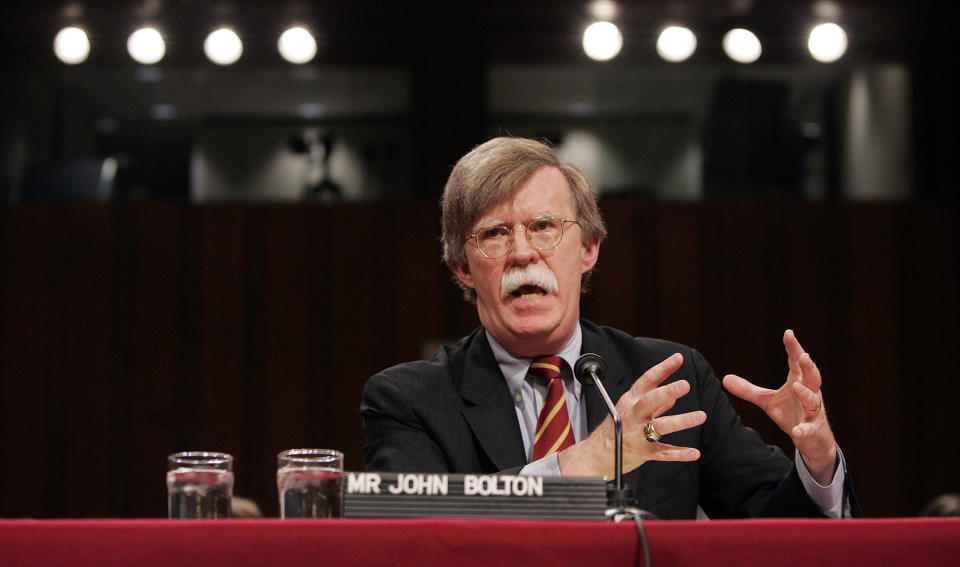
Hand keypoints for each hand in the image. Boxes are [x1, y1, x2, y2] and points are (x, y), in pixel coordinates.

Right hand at [559, 353, 705, 478]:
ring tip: (700, 416)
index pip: (647, 380)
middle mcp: (633, 415)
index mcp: (630, 401)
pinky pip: (662, 452)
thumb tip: (672, 397)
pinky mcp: (642, 452)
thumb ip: (654, 405)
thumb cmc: (613, 430)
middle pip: (650, 401)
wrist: (595, 455)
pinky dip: (679, 453)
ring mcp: (636, 434)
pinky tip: (694, 452)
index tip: (678, 358)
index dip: (663, 368)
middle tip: (685, 385)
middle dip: (667, 392)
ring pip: (659, 426)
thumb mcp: (629, 411)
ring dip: (681, 421)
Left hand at [722, 330, 837, 483]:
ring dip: (805, 394)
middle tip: (803, 355)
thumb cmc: (792, 414)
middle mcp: (810, 393)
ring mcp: (814, 412)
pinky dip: (803, 430)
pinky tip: (797, 431)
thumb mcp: (768, 402)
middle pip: (812, 377)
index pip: (796, 363)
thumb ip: (749, 390)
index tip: (788, 333)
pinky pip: (809, 429)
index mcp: (798, 382)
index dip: (793, 348)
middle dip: (808, 366)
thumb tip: (724, 378)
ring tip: (794, 387)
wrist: (812, 441)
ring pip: (812, 400)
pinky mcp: (814, 430)